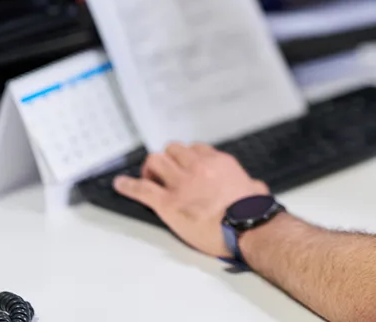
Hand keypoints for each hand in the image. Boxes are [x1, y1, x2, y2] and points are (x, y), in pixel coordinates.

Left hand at [113, 143, 268, 257]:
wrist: (246, 227)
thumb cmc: (253, 212)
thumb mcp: (256, 189)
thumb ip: (249, 183)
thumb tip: (254, 188)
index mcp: (218, 162)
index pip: (195, 148)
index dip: (187, 156)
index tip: (185, 164)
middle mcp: (198, 167)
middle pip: (172, 149)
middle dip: (167, 159)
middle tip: (165, 172)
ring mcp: (181, 183)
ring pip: (156, 161)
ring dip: (151, 168)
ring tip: (150, 177)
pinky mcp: (168, 203)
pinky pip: (142, 188)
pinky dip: (128, 185)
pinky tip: (119, 184)